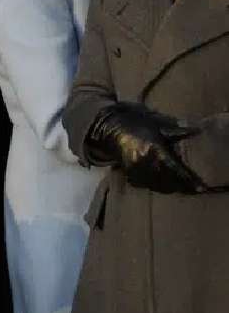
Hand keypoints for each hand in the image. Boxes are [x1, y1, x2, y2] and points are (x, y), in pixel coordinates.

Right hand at [88, 103, 205, 193]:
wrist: (111, 129)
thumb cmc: (137, 124)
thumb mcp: (158, 124)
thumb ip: (176, 130)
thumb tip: (196, 130)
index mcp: (154, 149)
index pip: (176, 169)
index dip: (189, 180)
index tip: (201, 188)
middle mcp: (145, 162)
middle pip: (169, 181)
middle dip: (181, 185)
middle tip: (192, 188)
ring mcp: (135, 170)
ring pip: (158, 185)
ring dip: (170, 187)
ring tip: (180, 187)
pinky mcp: (129, 174)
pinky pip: (146, 184)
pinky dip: (156, 185)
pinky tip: (162, 183)